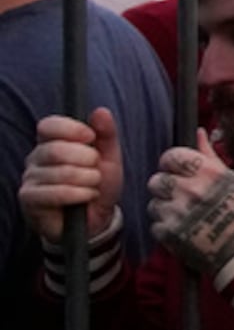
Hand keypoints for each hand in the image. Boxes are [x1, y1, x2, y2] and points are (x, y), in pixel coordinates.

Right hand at [20, 109, 126, 244]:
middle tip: (96, 170)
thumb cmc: (98, 184)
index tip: (91, 137)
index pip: (49, 125)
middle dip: (85, 159)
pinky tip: (87, 196)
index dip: (71, 129)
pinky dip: (78, 194)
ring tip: (93, 186)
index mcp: (52, 141)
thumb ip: (106, 134)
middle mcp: (36, 157)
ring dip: (86, 180)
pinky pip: (54, 193)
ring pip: (58, 173)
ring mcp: (30, 178)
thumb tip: (100, 111)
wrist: (96, 218)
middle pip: (55, 149)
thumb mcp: (109, 157)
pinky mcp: (29, 199)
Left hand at [146, 133, 233, 275]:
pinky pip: (156, 224)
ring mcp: (178, 212)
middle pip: (157, 180)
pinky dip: (166, 228)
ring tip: (185, 215)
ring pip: (154, 203)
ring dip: (165, 208)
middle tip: (182, 197)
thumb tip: (199, 133)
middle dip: (166, 188)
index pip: (171, 156)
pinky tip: (184, 229)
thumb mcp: (232, 178)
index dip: (172, 164)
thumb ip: (210, 155)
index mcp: (207, 172)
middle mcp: (191, 189)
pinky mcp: (169, 233)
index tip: (179, 172)